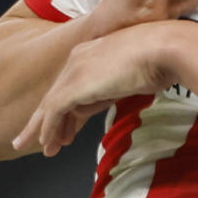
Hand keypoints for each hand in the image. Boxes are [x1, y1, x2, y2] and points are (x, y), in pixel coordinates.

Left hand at [14, 23, 183, 155]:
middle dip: (43, 120)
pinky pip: (54, 111)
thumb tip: (103, 100)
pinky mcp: (74, 86)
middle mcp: (77, 60)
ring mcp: (74, 72)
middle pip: (54, 95)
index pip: (71, 86)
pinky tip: (44, 143)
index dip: (65, 110)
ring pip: (49, 105)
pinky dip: (48, 129)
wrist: (163, 49)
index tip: (64, 129)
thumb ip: (114, 86)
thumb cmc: (159, 59)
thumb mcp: (132, 75)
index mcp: (90, 53)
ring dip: (42, 130)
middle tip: (34, 139)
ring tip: (36, 148)